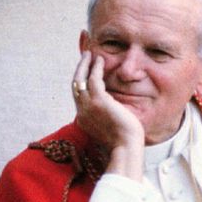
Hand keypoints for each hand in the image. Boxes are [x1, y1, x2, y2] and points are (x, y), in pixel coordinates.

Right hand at [72, 52, 143, 179]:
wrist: (125, 147)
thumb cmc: (123, 142)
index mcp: (84, 120)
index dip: (81, 82)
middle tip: (85, 56)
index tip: (85, 72)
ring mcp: (88, 107)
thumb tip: (114, 108)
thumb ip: (107, 116)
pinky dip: (95, 68)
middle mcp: (82, 113)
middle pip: (75, 86)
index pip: (78, 96)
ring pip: (80, 80)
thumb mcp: (110, 128)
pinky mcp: (98, 101)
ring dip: (85, 65)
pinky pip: (93, 78)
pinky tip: (101, 60)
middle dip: (79, 69)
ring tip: (91, 55)